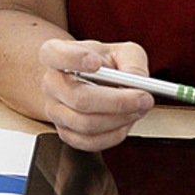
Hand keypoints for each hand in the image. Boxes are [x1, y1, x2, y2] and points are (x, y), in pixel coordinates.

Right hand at [37, 38, 153, 150]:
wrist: (88, 82)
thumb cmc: (103, 65)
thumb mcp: (120, 51)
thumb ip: (132, 61)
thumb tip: (138, 82)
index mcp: (56, 55)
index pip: (54, 54)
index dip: (73, 59)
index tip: (95, 62)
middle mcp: (51, 83)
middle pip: (79, 98)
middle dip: (118, 102)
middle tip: (143, 98)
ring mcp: (55, 110)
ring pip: (87, 124)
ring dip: (120, 119)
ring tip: (138, 109)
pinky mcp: (65, 132)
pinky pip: (90, 142)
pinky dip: (114, 135)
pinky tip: (125, 122)